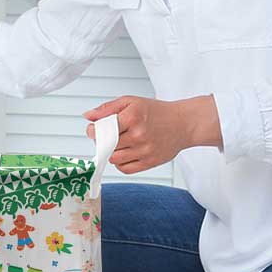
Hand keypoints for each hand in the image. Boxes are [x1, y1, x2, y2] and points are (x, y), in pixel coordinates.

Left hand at [82, 94, 222, 172]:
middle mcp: (138, 135)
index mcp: (132, 117)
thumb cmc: (157, 112)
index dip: (93, 131)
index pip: (102, 130)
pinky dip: (121, 163)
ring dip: (111, 153)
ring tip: (119, 144)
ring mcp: (145, 150)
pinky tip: (126, 153)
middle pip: (106, 146)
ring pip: (114, 159)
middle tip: (107, 136)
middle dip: (102, 142)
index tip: (94, 130)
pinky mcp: (150, 162)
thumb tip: (88, 116)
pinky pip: (125, 169)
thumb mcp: (131, 102)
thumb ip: (107, 108)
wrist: (183, 123)